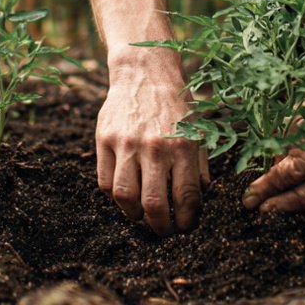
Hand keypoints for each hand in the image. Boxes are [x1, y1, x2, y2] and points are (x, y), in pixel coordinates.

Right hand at [95, 60, 208, 234]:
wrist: (145, 72)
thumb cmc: (175, 106)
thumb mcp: (197, 131)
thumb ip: (199, 166)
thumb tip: (199, 199)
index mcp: (183, 146)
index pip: (186, 197)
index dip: (187, 220)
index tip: (186, 227)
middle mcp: (155, 147)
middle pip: (154, 204)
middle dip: (161, 227)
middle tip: (164, 232)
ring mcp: (126, 144)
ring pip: (125, 197)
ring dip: (134, 216)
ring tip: (142, 217)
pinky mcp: (104, 139)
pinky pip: (105, 182)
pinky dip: (115, 197)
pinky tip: (126, 196)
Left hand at [241, 95, 304, 218]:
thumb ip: (286, 141)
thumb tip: (266, 168)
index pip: (292, 172)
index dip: (267, 186)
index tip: (250, 197)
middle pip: (301, 196)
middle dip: (274, 204)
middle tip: (256, 208)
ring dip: (290, 210)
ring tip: (274, 208)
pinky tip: (299, 210)